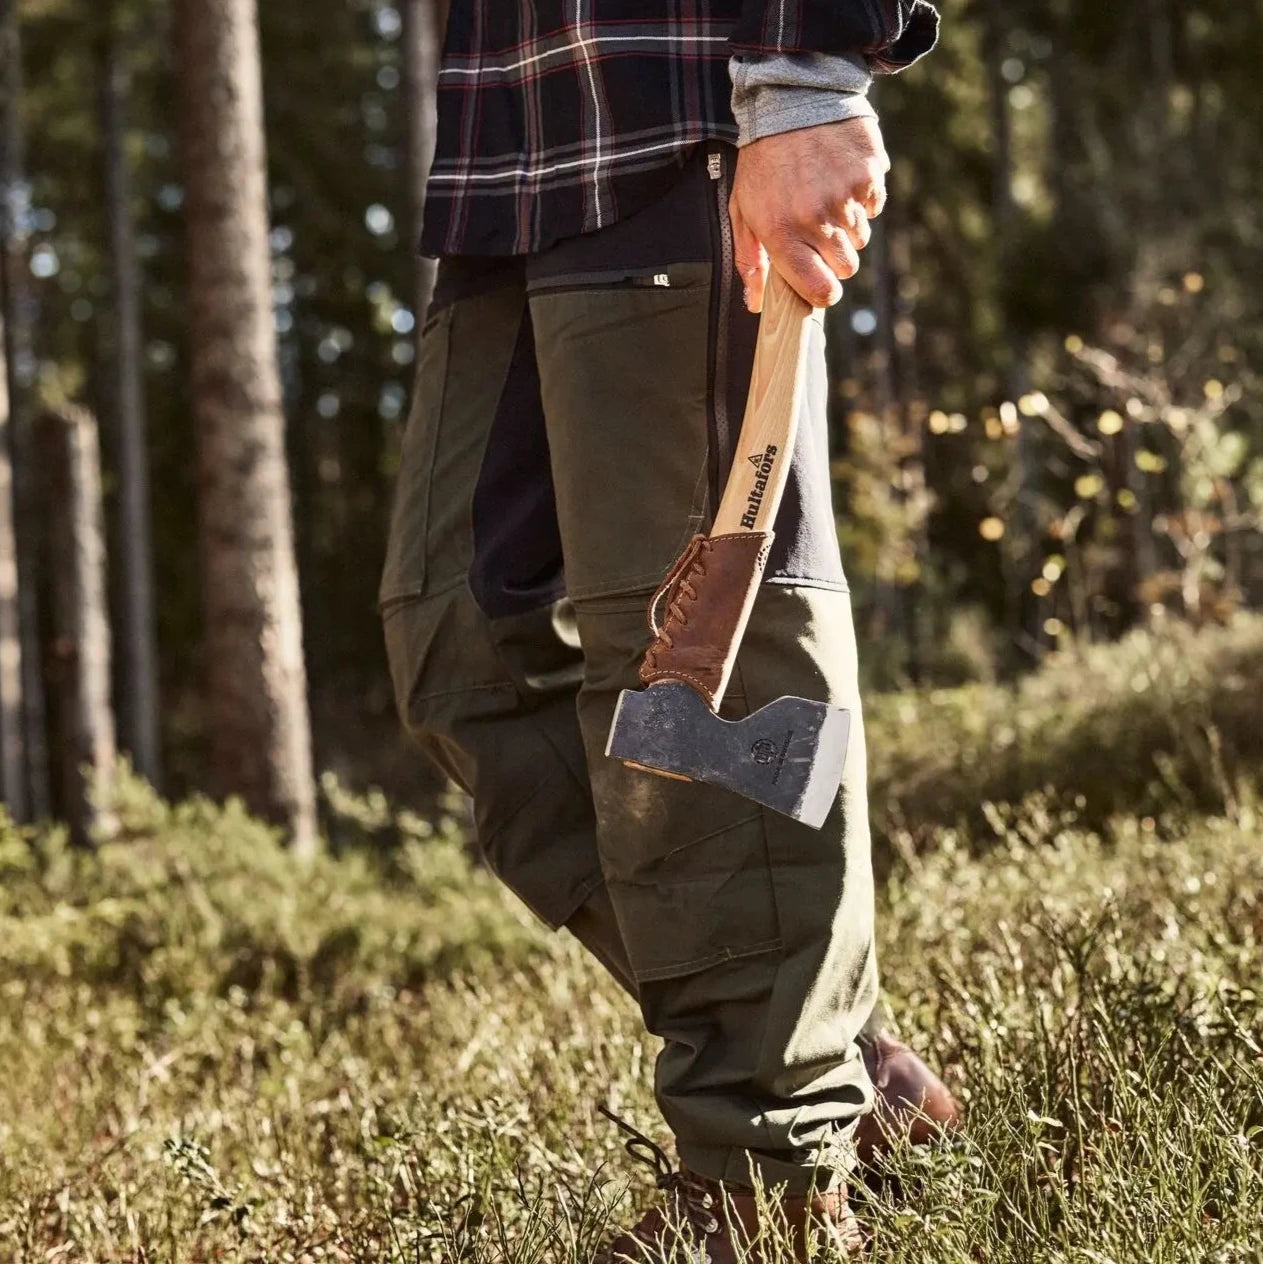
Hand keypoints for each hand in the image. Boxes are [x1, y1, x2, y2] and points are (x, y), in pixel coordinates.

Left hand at [729, 116, 889, 311]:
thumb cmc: (763, 163)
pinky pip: (874, 207)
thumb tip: (756, 305)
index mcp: (783, 234)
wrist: (790, 100)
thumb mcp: (743, 210)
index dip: (823, 293)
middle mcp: (816, 220)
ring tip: (825, 196)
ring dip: (847, 226)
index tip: (821, 285)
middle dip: (834, 257)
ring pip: (860, 239)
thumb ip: (750, 261)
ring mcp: (845, 197)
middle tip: (818, 231)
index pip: (819, 290)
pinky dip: (862, 198)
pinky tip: (840, 177)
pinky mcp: (869, 174)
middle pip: (845, 269)